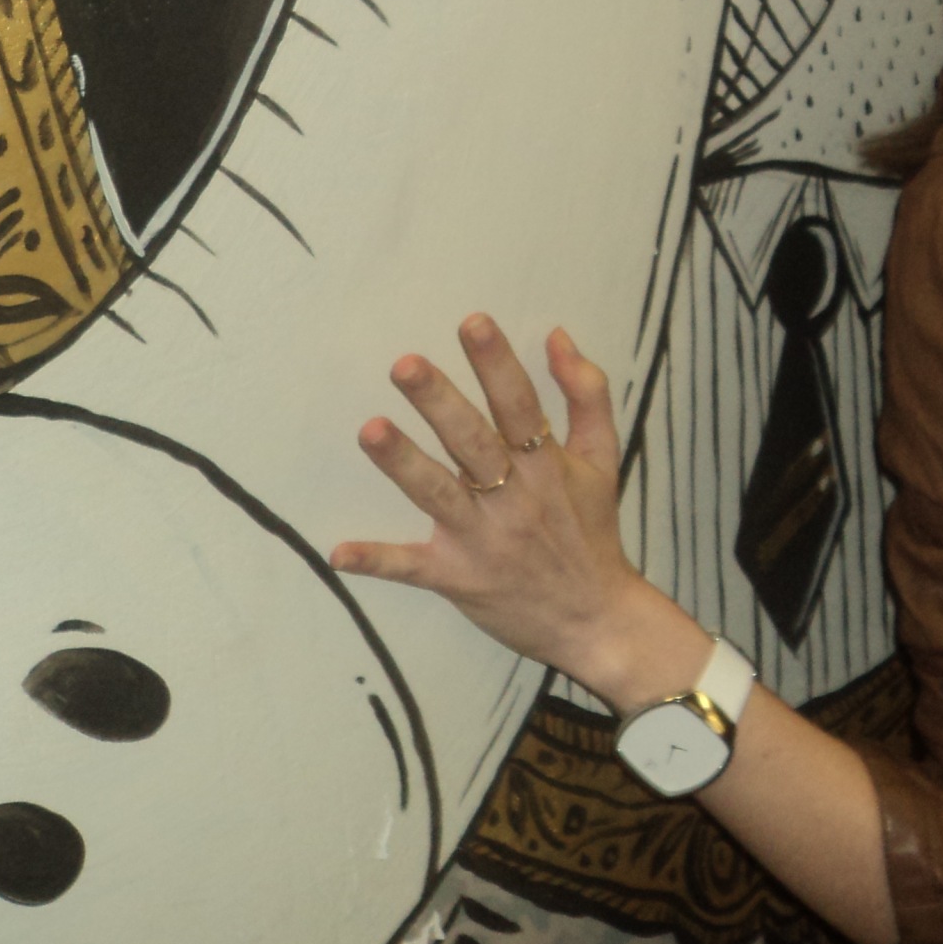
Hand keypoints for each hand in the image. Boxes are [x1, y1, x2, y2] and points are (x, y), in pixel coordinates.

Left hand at [330, 316, 708, 708]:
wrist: (597, 621)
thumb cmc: (592, 531)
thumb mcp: (603, 458)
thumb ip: (585, 393)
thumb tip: (558, 335)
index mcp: (547, 465)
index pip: (520, 405)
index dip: (496, 364)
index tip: (472, 323)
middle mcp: (514, 498)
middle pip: (473, 442)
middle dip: (439, 402)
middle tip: (404, 364)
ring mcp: (484, 540)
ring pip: (439, 494)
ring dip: (402, 463)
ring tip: (370, 430)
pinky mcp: (459, 578)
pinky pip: (412, 568)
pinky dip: (377, 561)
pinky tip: (339, 552)